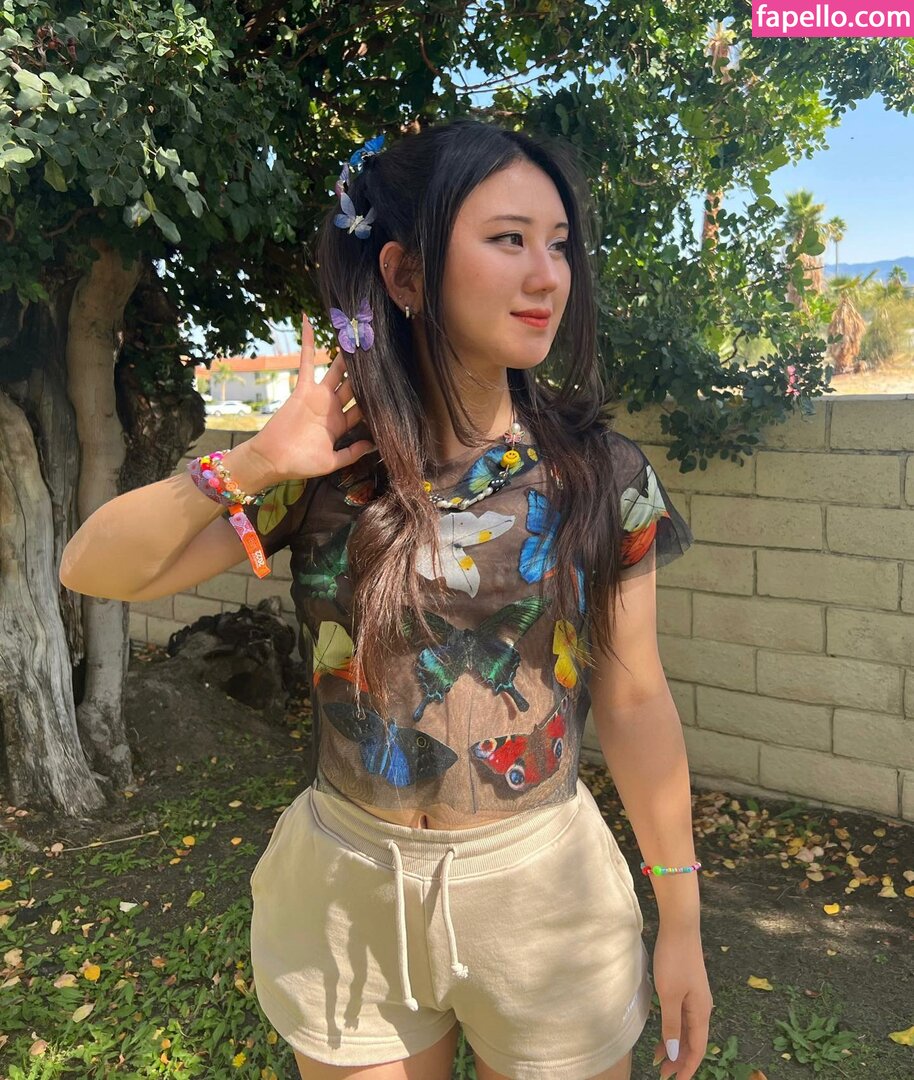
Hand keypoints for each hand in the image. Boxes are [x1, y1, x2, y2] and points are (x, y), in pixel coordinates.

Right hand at [247, 312, 375, 483]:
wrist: (274, 461)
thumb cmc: (301, 463)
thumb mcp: (332, 461)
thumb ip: (352, 452)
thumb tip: (374, 444)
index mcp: (341, 424)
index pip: (363, 407)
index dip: (376, 396)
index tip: (390, 383)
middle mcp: (332, 407)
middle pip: (354, 385)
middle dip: (366, 372)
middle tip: (379, 353)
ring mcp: (318, 396)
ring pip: (336, 370)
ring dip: (345, 354)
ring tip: (358, 335)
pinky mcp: (303, 390)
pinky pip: (307, 362)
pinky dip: (308, 343)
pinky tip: (309, 322)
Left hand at [651, 924, 713, 1079]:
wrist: (680, 927)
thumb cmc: (674, 959)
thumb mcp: (669, 995)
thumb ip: (672, 1025)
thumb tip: (675, 1054)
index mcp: (701, 1012)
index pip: (697, 1049)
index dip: (687, 1067)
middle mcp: (702, 1007)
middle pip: (693, 1041)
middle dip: (680, 1060)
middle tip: (662, 1074)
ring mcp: (695, 997)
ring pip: (687, 1029)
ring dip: (675, 1045)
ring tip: (659, 1059)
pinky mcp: (687, 987)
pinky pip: (682, 1016)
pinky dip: (673, 1028)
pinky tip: (662, 1033)